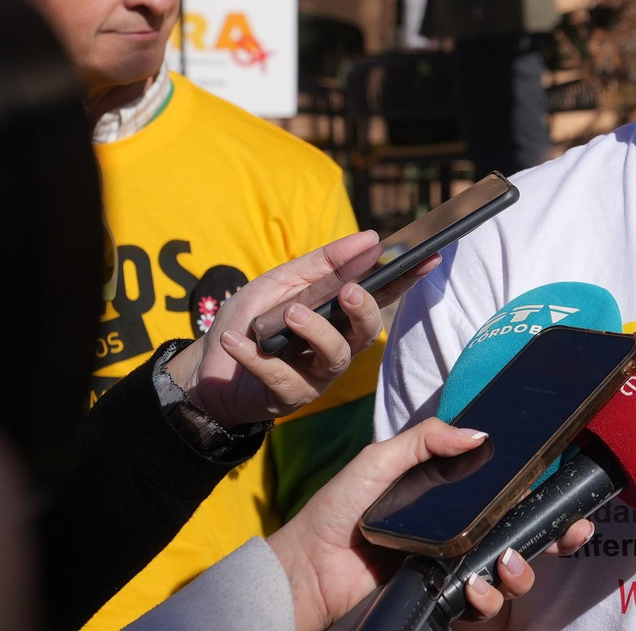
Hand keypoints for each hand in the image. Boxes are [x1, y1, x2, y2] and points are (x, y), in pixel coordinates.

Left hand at [164, 231, 437, 425]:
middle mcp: (337, 346)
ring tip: (290, 313)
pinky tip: (237, 340)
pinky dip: (257, 357)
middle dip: (364, 311)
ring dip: (315, 332)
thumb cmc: (253, 320)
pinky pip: (282, 377)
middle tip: (350, 291)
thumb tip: (371, 239)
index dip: (407, 278)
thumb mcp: (283, 281)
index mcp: (340, 315)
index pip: (380, 294)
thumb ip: (325, 263)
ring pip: (335, 357)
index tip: (428, 256)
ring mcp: (316, 375)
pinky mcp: (289, 397)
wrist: (207, 365)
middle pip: (367, 332)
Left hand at [266, 418, 595, 630]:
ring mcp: (455, 564)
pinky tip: (476, 587)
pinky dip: (486, 597)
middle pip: (525, 532)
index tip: (570, 486)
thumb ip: (427, 441)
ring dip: (522, 570)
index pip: (511, 489)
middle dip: (557, 534)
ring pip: (512, 572)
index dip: (545, 489)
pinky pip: (480, 602)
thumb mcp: (381, 459)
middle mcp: (463, 529)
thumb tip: (480, 434)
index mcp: (455, 492)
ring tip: (508, 562)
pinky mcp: (442, 594)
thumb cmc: (341, 508)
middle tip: (570, 531)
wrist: (309, 565)